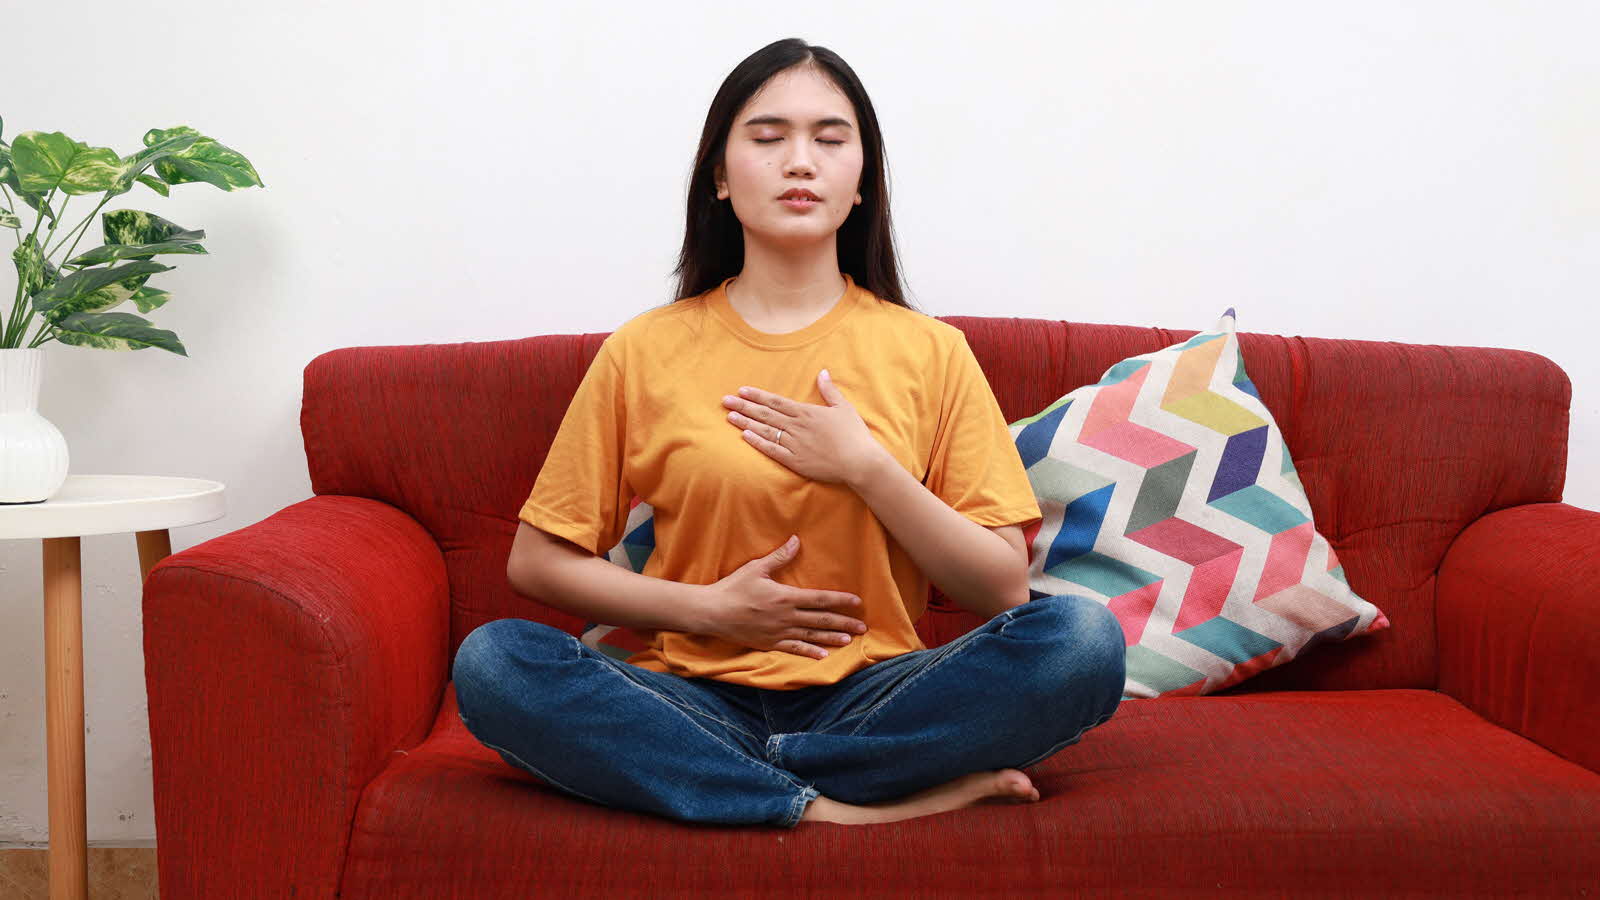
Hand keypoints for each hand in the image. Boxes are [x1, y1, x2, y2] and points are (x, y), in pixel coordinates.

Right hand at [701, 535, 868, 659]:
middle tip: (863, 627)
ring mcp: (779, 632)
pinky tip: (824, 656)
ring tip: (849, 641)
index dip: (840, 600)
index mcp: (785, 597)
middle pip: (821, 620)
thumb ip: (779, 557)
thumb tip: (796, 540)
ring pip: (811, 637)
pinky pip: (794, 650)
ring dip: (832, 638)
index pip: (820, 599)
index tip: (857, 602)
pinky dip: (810, 653)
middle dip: (844, 623)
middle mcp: (786, 616)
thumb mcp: (756, 568)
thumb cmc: (733, 587)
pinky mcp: (770, 643)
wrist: (712, 612)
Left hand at [722, 369, 884, 485]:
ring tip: (729, 417)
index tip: (742, 391)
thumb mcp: (844, 407)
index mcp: (807, 412)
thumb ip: (830, 390)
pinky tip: (745, 436)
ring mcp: (794, 444)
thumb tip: (822, 372)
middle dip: (744, 406)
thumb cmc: (854, 434)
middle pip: (765, 414)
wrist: (859, 462)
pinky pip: (772, 450)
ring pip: (765, 431)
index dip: (757, 396)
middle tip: (725, 401)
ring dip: (746, 423)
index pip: (776, 402)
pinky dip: (758, 443)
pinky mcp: (795, 461)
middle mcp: (797, 426)